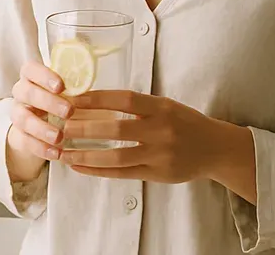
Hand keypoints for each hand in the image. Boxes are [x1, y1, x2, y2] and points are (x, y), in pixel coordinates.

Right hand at [5, 61, 75, 179]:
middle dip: (48, 102)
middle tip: (69, 111)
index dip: (44, 76)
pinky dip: (41, 148)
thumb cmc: (60, 100)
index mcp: (33, 76)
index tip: (61, 86)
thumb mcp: (67, 92)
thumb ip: (74, 88)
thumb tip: (94, 91)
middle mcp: (21, 92)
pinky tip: (56, 153)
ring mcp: (18, 113)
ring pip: (23, 118)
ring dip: (42, 128)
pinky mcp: (18, 134)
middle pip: (26, 92)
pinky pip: (25, 141)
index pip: (31, 69)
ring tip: (59, 137)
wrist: (41, 125)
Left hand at [58, 90, 249, 185]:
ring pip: (115, 157)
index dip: (96, 98)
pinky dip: (97, 170)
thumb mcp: (166, 105)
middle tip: (58, 126)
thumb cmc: (185, 122)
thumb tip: (95, 100)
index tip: (72, 99)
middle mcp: (161, 130)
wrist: (215, 148)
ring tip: (62, 152)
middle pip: (115, 129)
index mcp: (162, 107)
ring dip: (85, 155)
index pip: (124, 99)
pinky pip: (122, 174)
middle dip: (84, 128)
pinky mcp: (157, 174)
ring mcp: (159, 155)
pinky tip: (79, 166)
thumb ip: (138, 105)